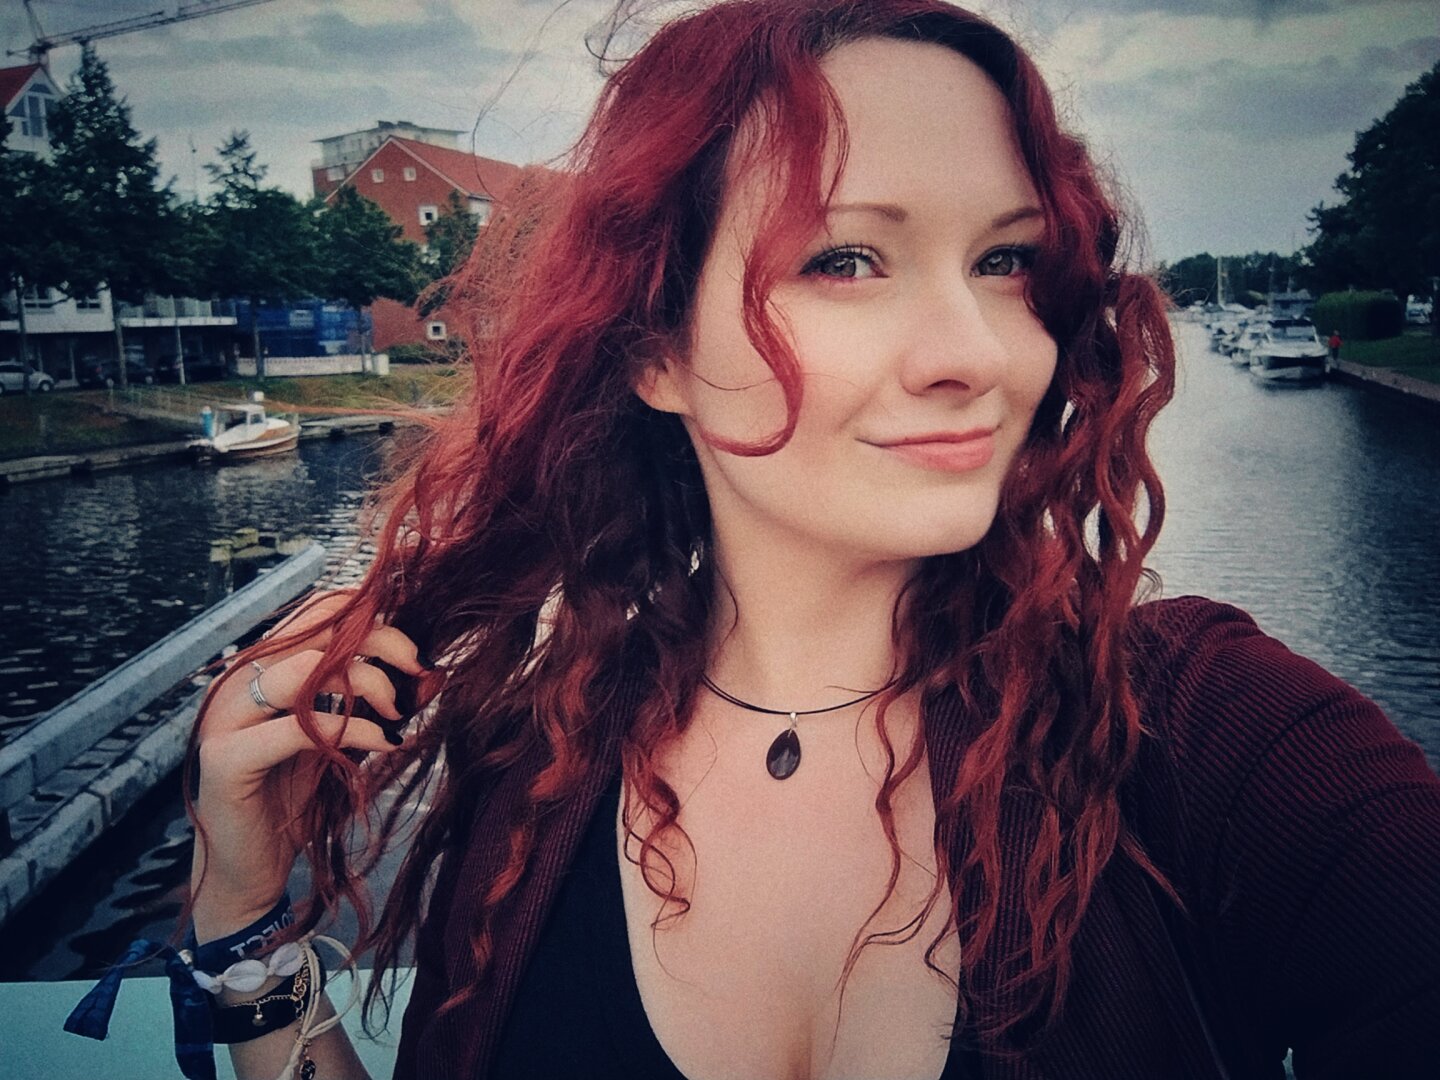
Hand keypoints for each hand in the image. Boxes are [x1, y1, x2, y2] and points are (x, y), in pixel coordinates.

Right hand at [189, 591, 433, 942]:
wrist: (251, 871)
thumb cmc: (298, 799)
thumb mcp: (346, 739)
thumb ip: (377, 703)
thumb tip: (435, 673)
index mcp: (264, 666)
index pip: (318, 610)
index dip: (372, 616)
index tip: (415, 651)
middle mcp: (239, 681)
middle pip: (317, 630)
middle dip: (381, 643)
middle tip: (420, 672)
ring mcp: (225, 717)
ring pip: (304, 670)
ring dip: (366, 684)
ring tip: (399, 714)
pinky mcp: (224, 759)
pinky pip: (297, 728)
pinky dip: (351, 730)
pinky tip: (384, 742)